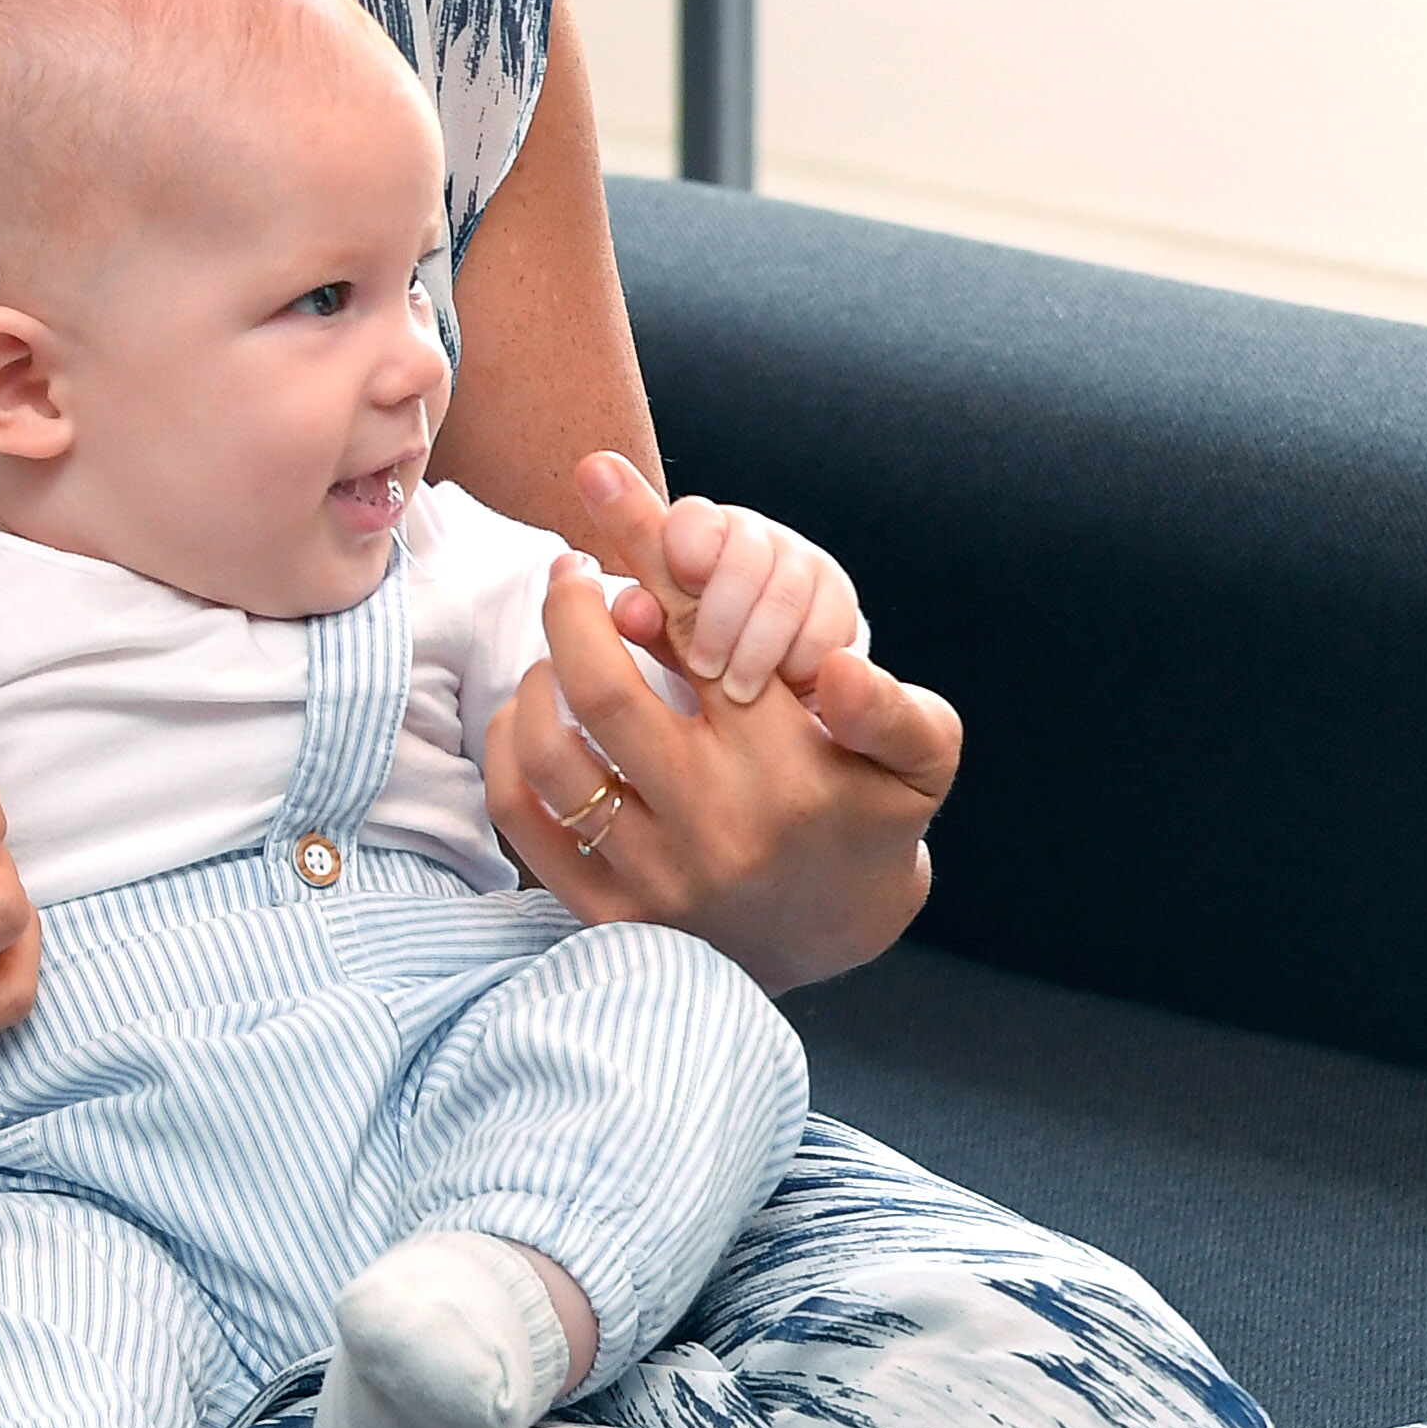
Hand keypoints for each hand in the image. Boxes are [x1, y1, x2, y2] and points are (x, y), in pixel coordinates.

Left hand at [484, 486, 961, 992]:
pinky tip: (531, 718)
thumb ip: (892, 707)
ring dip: (536, 680)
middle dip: (568, 609)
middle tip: (568, 572)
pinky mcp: (608, 914)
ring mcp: (656, 873)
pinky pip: (523, 817)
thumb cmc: (869, 820)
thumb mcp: (918, 760)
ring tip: (556, 653)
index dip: (645, 552)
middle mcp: (715, 820)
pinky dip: (508, 751)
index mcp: (787, 766)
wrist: (832, 941)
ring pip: (550, 753)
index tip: (603, 486)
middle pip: (600, 689)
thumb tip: (839, 665)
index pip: (700, 635)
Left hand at [585, 459, 860, 701]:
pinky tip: (785, 684)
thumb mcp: (663, 631)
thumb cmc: (695, 642)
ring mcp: (801, 561)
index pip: (693, 518)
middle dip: (720, 618)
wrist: (765, 675)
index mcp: (698, 530)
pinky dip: (802, 659)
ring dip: (758, 648)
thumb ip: (642, 617)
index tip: (682, 584)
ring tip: (737, 690)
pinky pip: (826, 626)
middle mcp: (753, 535)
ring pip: (784, 595)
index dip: (687, 548)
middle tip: (703, 667)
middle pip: (743, 559)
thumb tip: (633, 612)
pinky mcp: (838, 596)